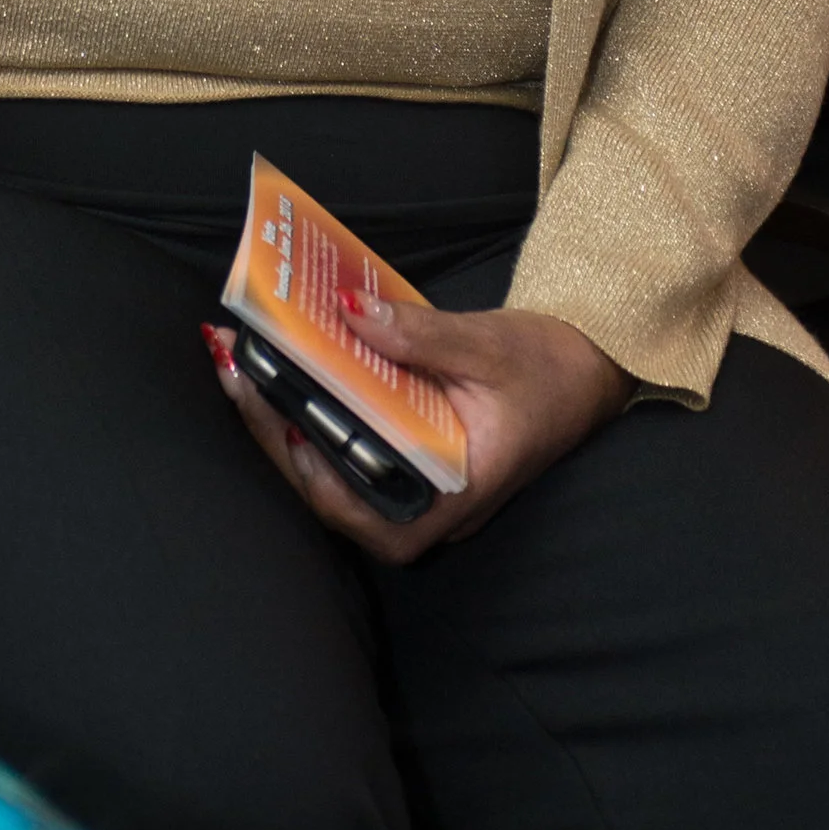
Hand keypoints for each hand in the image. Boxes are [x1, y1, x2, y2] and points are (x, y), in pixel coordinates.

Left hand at [209, 297, 630, 566]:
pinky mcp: (412, 454)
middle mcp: (431, 504)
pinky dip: (320, 411)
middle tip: (240, 378)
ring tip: (249, 370)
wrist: (588, 370)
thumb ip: (420, 336)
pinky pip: (355, 444)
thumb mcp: (487, 346)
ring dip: (291, 424)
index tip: (284, 422)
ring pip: (339, 471)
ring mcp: (420, 484)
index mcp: (454, 496)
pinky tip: (293, 370)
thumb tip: (351, 310)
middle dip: (282, 439)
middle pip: (338, 495)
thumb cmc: (548, 369)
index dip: (317, 477)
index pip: (369, 519)